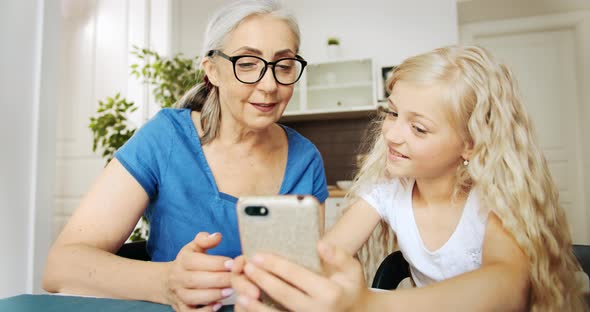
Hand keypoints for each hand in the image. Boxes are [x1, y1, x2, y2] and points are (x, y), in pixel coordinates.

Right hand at [164, 232, 234, 311]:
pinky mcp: (181, 308)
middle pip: (195, 280)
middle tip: (235, 279)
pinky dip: (204, 311)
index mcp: (183, 260)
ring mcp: (178, 294)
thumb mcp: (194, 247)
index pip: (196, 261)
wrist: (168, 281)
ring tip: (230, 291)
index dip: (215, 262)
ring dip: (212, 295)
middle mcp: (178, 278)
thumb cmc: (189, 261)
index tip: (232, 263)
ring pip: (192, 297)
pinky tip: (218, 306)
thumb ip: (205, 240)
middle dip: (218, 279)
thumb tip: (217, 236)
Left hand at [233, 241, 367, 311]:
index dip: (275, 265)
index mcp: (329, 293)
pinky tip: (250, 308)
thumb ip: (339, 256)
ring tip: (241, 293)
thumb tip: (320, 245)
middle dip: (262, 280)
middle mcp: (317, 311)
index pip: (296, 276)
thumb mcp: (353, 269)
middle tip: (246, 267)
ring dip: (256, 306)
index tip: (258, 256)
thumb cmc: (350, 288)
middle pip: (283, 294)